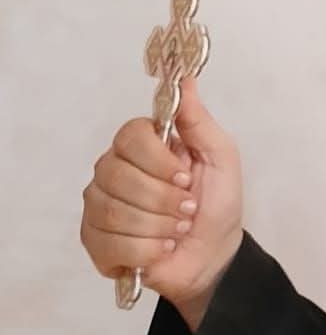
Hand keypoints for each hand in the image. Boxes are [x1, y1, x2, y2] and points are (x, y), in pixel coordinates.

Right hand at [81, 77, 243, 327]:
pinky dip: (146, 250)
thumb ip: (198, 120)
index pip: (129, 136)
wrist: (214, 254)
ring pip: (113, 212)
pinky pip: (109, 243)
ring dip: (159, 227)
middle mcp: (112, 170)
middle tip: (187, 210)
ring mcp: (98, 206)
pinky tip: (161, 249)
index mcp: (140, 145)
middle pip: (118, 176)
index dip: (158, 160)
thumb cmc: (216, 203)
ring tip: (177, 231)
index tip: (186, 177)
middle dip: (164, 200)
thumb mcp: (220, 157)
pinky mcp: (95, 242)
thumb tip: (185, 80)